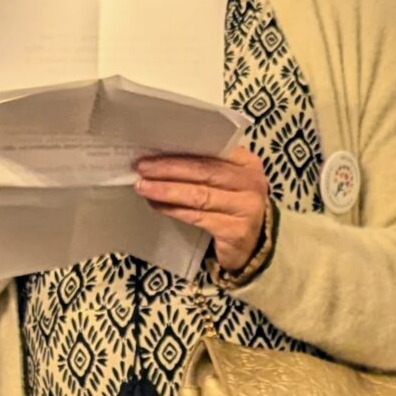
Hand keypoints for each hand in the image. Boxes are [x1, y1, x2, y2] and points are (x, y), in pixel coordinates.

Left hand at [134, 141, 270, 271]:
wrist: (253, 245)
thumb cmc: (233, 206)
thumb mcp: (227, 181)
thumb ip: (207, 166)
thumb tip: (163, 156)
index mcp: (247, 163)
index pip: (211, 151)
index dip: (180, 152)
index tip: (152, 151)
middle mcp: (251, 183)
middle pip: (203, 171)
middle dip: (168, 169)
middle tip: (141, 168)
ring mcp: (245, 209)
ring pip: (198, 195)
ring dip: (166, 190)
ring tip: (143, 187)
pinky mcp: (235, 231)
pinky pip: (197, 217)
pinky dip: (174, 210)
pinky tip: (157, 205)